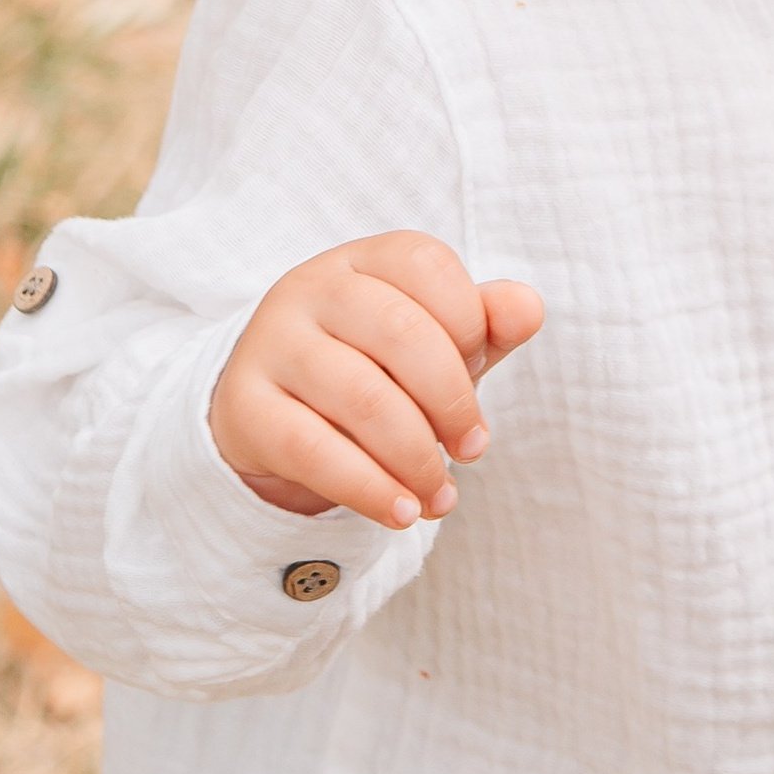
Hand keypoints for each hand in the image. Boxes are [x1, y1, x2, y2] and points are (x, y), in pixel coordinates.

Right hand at [209, 233, 543, 531]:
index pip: (428, 266)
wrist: (276, 416)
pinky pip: (314, 451)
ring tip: (440, 497)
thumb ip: (487, 322)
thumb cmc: (376, 368)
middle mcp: (311, 288)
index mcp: (364, 259)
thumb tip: (528, 309)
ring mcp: (271, 343)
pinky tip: (402, 513)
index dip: (471, 327)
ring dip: (417, 459)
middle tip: (472, 450)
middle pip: (403, 334)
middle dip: (453, 403)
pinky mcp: (244, 406)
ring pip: (363, 399)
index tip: (480, 376)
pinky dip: (370, 490)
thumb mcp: (436, 341)